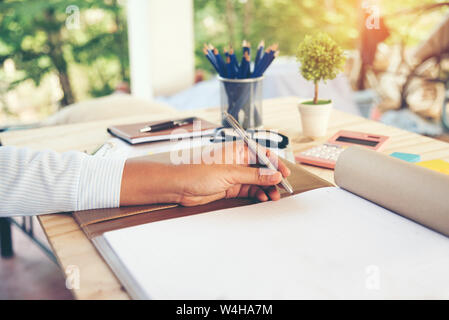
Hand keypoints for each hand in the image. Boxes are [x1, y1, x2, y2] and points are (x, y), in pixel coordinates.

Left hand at [120, 142, 290, 206]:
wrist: (178, 186)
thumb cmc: (197, 172)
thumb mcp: (230, 173)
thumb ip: (254, 176)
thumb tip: (274, 175)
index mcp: (237, 149)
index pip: (262, 154)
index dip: (275, 163)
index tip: (285, 173)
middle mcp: (236, 160)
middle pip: (261, 168)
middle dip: (272, 178)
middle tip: (282, 188)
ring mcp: (233, 174)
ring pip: (256, 181)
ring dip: (266, 188)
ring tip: (273, 197)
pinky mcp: (229, 186)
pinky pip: (248, 189)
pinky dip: (256, 193)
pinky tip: (262, 198)